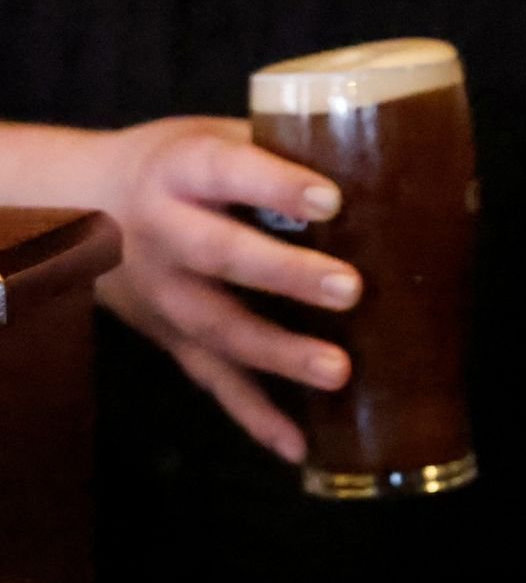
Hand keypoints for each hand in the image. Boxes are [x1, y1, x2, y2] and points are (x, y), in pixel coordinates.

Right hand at [92, 117, 362, 461]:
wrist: (77, 207)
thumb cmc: (178, 167)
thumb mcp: (211, 135)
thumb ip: (282, 146)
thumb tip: (392, 158)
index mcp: (181, 169)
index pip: (226, 170)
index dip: (275, 185)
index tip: (331, 199)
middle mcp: (164, 232)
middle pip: (221, 255)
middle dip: (286, 275)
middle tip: (350, 288)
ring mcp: (165, 295)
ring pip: (219, 328)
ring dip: (279, 354)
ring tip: (338, 372)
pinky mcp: (172, 341)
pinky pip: (213, 382)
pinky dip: (255, 417)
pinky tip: (299, 446)